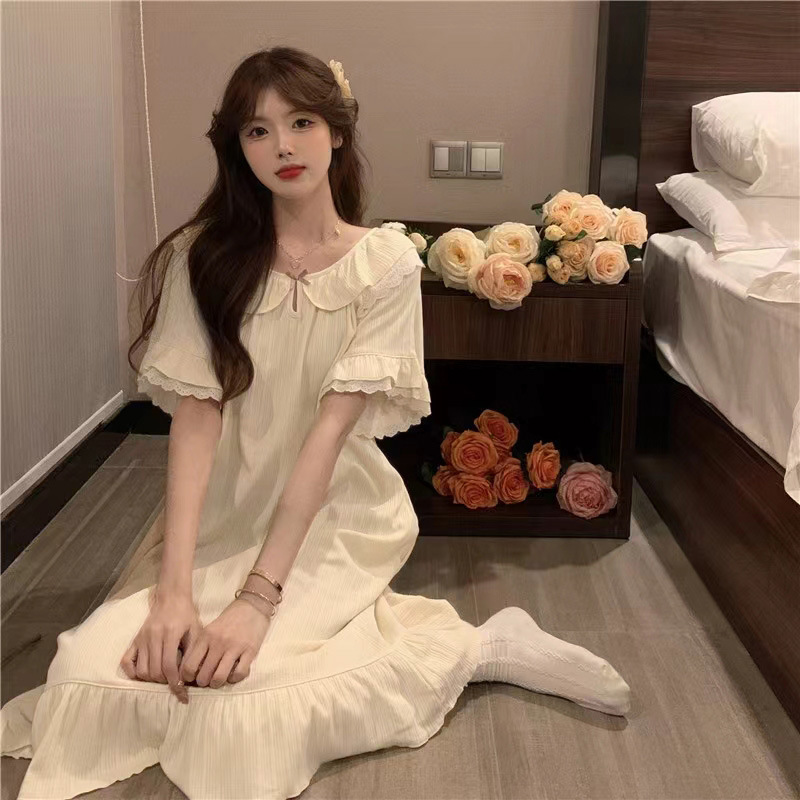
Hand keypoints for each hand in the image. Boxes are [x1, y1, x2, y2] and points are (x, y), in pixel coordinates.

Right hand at [120, 589, 200, 703]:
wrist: (172, 598)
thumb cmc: (187, 616)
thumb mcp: (196, 631)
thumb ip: (193, 653)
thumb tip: (190, 678)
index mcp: (170, 634)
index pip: (169, 667)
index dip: (175, 684)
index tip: (182, 695)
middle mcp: (153, 637)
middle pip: (154, 672)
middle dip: (164, 682)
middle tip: (173, 682)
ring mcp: (141, 639)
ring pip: (140, 671)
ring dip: (151, 679)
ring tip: (162, 677)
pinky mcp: (134, 640)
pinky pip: (126, 662)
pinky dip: (133, 673)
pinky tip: (145, 674)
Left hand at [179, 594, 271, 689]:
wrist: (253, 605)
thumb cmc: (230, 618)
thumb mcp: (211, 628)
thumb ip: (202, 646)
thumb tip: (193, 669)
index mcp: (206, 636)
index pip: (189, 665)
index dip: (188, 677)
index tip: (192, 677)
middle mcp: (218, 642)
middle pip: (203, 675)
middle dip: (204, 682)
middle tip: (207, 680)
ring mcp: (235, 647)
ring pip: (219, 678)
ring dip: (217, 684)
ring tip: (218, 681)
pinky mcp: (250, 650)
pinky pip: (239, 674)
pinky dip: (234, 679)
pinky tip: (234, 673)